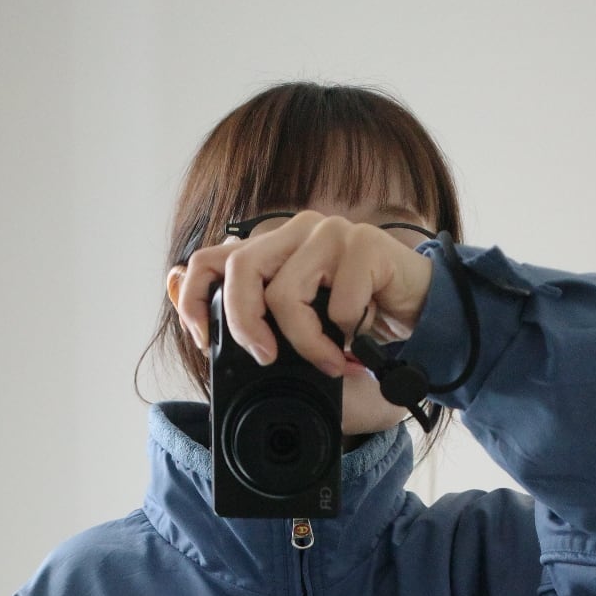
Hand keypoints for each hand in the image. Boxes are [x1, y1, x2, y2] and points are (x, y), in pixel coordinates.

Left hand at [171, 211, 433, 376]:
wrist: (424, 327)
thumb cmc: (357, 335)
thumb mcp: (291, 341)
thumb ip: (236, 315)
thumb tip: (171, 281)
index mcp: (272, 253)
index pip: (209, 260)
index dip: (194, 301)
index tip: (206, 342)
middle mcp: (295, 235)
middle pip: (240, 269)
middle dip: (246, 325)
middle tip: (267, 360)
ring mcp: (330, 234)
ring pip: (287, 292)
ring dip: (308, 343)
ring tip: (332, 362)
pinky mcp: (365, 244)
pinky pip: (339, 301)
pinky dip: (349, 336)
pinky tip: (364, 339)